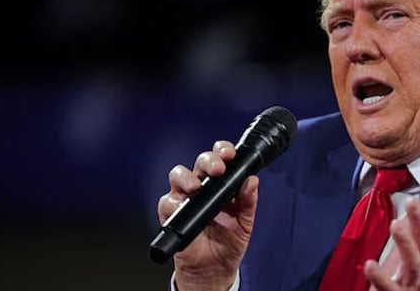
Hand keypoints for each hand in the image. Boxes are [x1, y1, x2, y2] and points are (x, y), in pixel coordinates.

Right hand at [157, 141, 257, 290]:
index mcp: (222, 184)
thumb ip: (249, 201)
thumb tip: (252, 181)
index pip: (220, 158)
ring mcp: (185, 198)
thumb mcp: (245, 222)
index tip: (230, 154)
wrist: (214, 268)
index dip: (223, 150)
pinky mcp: (171, 213)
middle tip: (218, 169)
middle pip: (200, 162)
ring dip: (187, 177)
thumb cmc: (229, 241)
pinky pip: (167, 201)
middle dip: (208, 161)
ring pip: (179, 175)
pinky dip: (174, 201)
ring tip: (196, 187)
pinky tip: (183, 205)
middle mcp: (202, 186)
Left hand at [365, 192, 419, 290]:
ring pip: (413, 264)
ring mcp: (412, 285)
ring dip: (406, 243)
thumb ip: (411, 233)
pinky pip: (389, 287)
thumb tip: (413, 207)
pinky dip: (379, 276)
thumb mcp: (407, 255)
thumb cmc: (399, 281)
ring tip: (395, 224)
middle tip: (412, 202)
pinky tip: (370, 264)